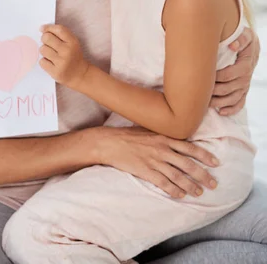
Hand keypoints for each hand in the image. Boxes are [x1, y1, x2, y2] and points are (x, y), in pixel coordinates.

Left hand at [40, 24, 89, 89]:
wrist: (80, 74)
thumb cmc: (73, 55)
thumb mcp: (72, 42)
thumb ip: (60, 34)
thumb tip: (42, 28)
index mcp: (72, 42)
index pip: (58, 29)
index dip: (48, 27)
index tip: (43, 29)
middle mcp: (67, 51)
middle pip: (47, 38)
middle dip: (44, 39)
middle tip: (47, 43)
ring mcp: (61, 62)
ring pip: (42, 49)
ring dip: (44, 50)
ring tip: (51, 54)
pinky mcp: (55, 72)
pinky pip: (42, 61)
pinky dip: (44, 61)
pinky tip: (51, 62)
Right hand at [98, 125, 218, 198]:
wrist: (110, 142)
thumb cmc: (129, 135)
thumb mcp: (148, 129)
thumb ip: (163, 135)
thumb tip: (177, 138)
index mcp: (164, 137)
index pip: (190, 147)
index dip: (204, 155)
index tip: (216, 162)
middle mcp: (162, 149)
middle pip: (188, 164)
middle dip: (203, 174)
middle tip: (213, 183)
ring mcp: (154, 160)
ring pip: (178, 176)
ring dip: (191, 185)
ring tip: (199, 192)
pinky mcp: (145, 171)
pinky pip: (163, 183)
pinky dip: (173, 190)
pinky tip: (180, 195)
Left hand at [210, 27, 259, 115]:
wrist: (252, 46)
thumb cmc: (245, 39)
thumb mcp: (246, 35)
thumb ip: (241, 38)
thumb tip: (232, 45)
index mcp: (245, 65)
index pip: (229, 75)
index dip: (216, 77)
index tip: (204, 76)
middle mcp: (245, 79)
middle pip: (228, 89)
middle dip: (213, 92)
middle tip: (198, 92)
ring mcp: (244, 86)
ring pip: (232, 99)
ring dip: (219, 103)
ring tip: (205, 104)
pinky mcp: (243, 91)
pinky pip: (239, 104)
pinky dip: (231, 109)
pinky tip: (221, 112)